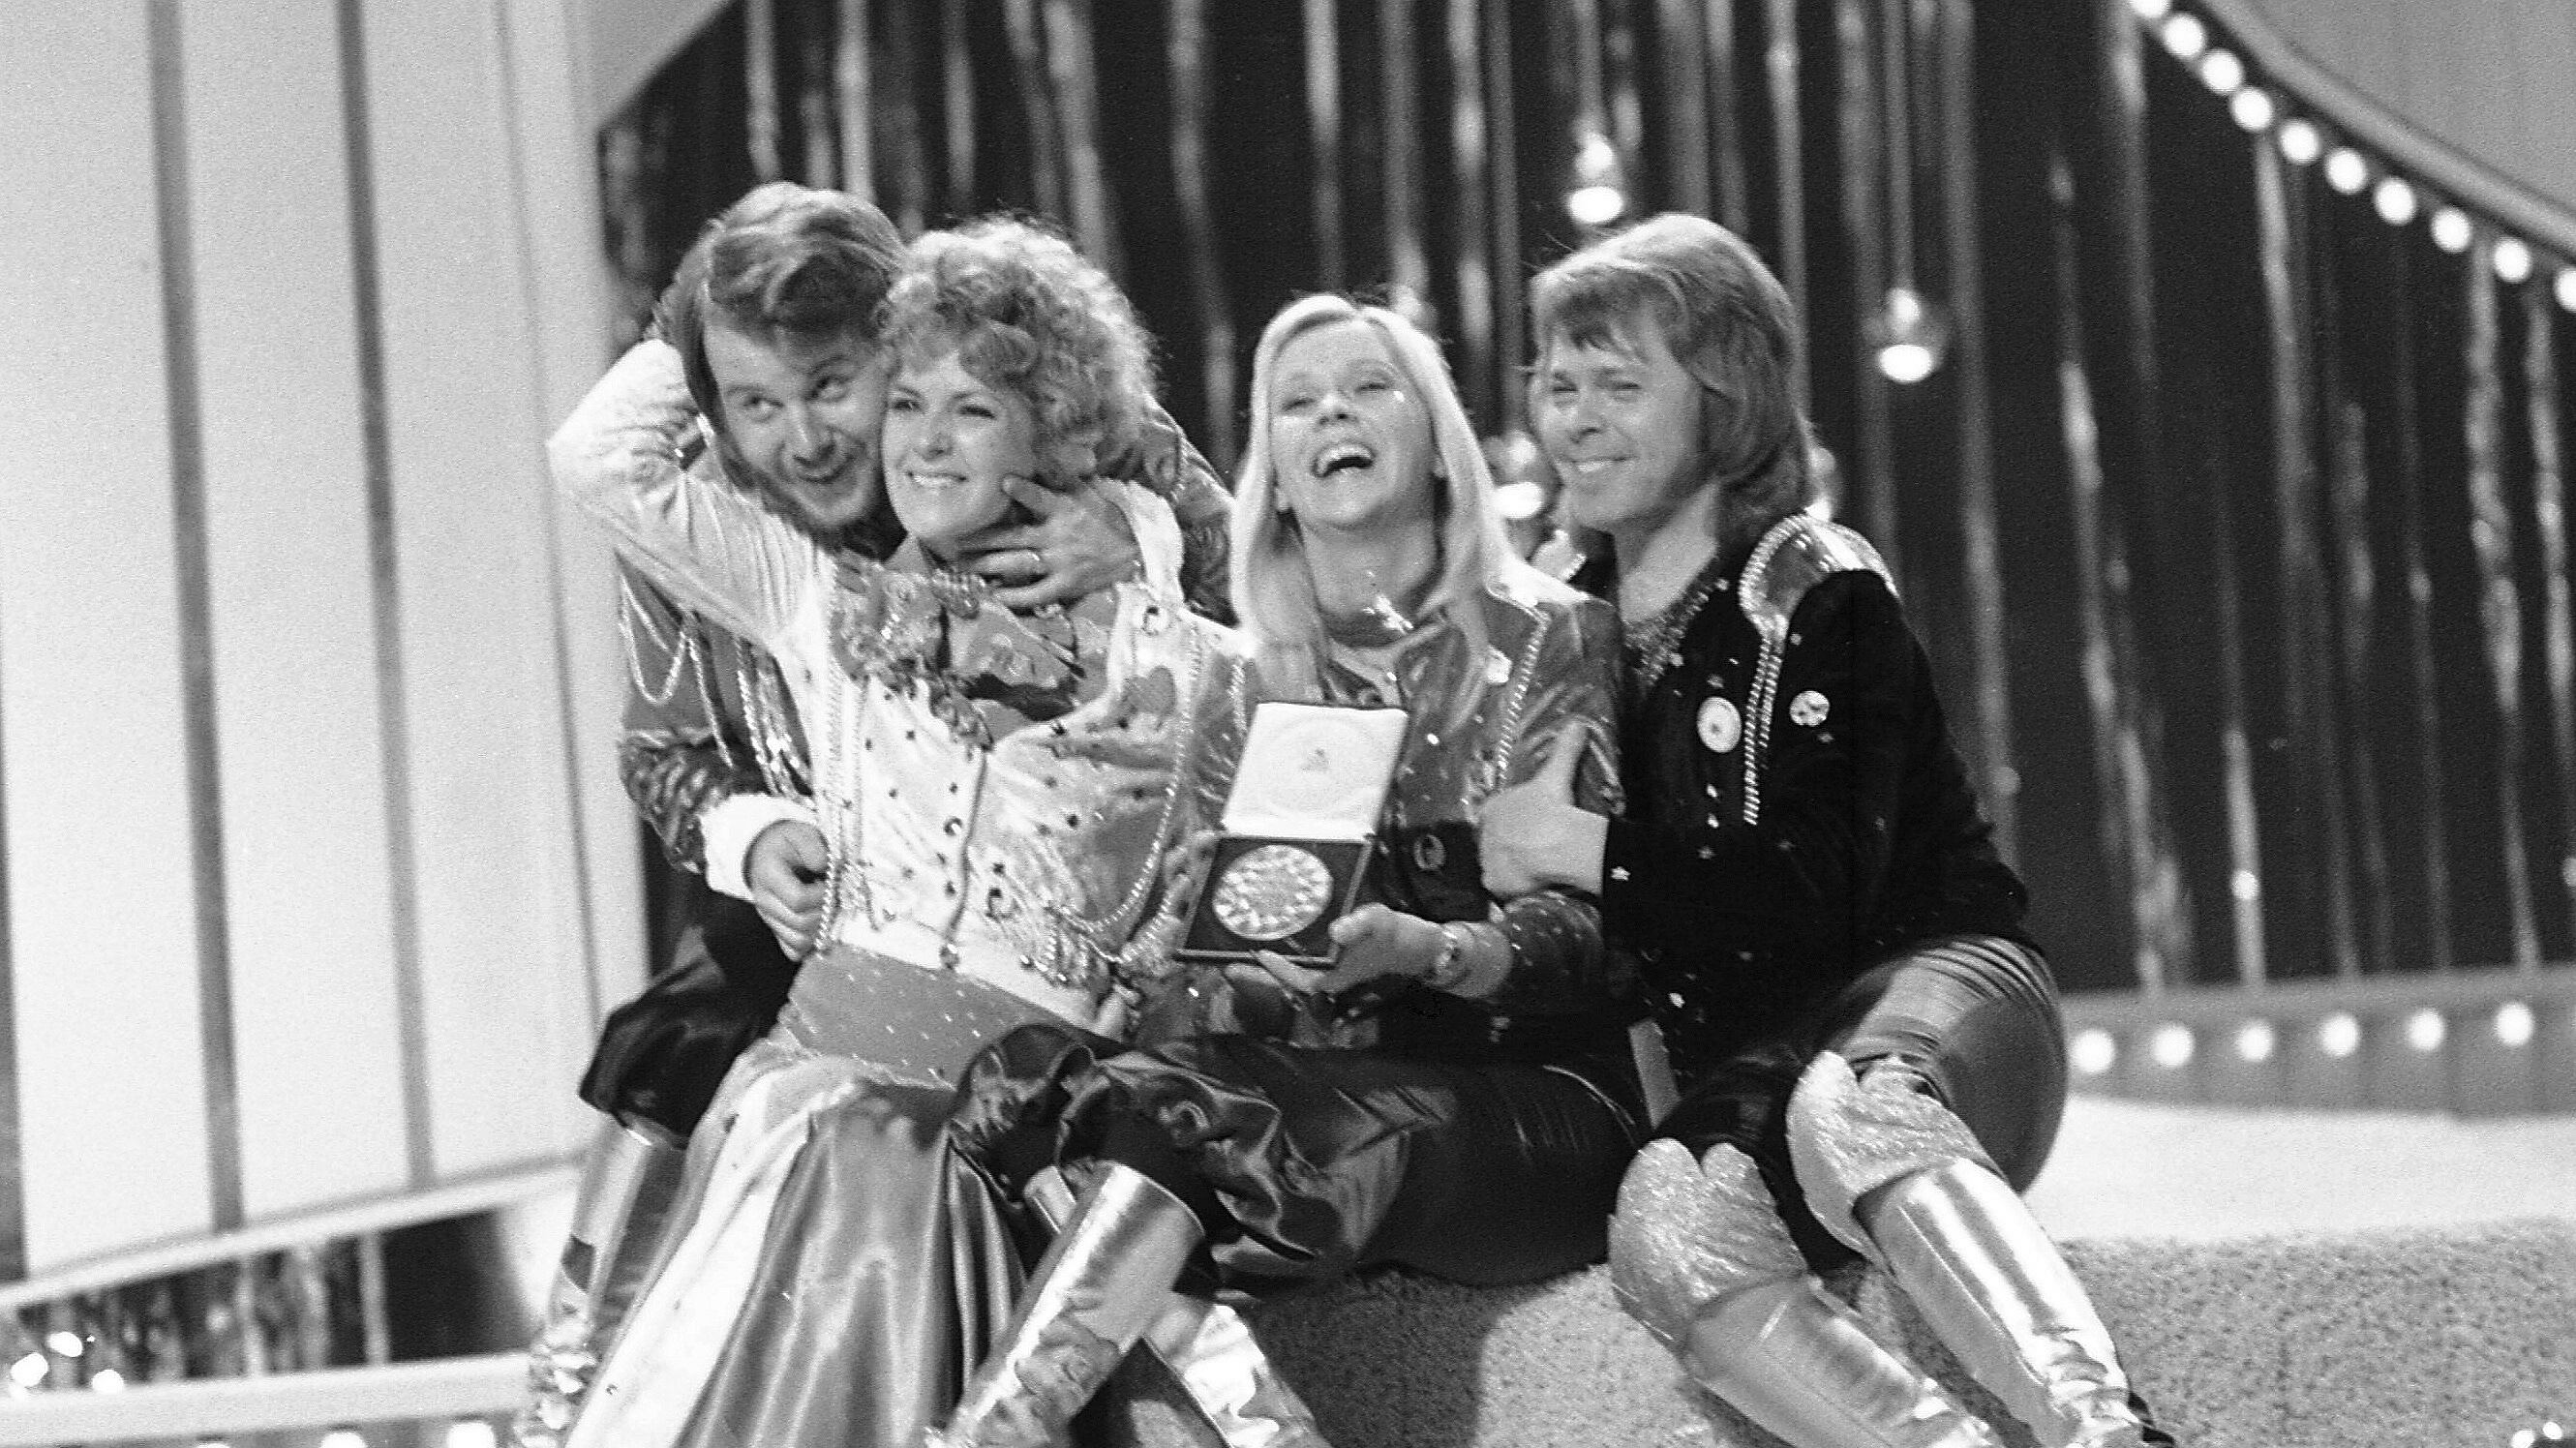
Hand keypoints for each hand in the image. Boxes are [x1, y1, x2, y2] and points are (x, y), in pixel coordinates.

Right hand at [746, 819, 828, 956]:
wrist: (767, 853)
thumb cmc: (788, 843)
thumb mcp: (800, 833)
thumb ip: (813, 847)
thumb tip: (824, 866)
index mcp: (769, 875)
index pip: (797, 899)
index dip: (821, 896)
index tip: (830, 884)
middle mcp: (765, 902)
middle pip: (800, 924)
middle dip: (825, 913)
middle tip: (834, 898)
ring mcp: (770, 919)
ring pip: (798, 942)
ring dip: (820, 930)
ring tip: (827, 910)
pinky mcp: (777, 930)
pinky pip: (793, 951)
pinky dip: (810, 945)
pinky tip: (820, 926)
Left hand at [960, 476, 1141, 610]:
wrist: (1135, 551)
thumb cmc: (1106, 518)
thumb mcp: (1087, 493)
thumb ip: (1061, 481)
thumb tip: (1041, 457)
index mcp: (1063, 510)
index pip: (1040, 497)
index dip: (1022, 490)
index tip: (1002, 482)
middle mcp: (1057, 536)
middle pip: (1012, 538)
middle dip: (981, 540)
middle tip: (953, 541)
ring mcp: (1060, 562)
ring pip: (1016, 565)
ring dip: (987, 566)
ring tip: (962, 567)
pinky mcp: (1065, 584)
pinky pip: (1035, 594)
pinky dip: (1014, 597)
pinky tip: (994, 596)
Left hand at [1249, 904, 1446, 995]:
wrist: (1415, 943)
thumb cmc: (1394, 936)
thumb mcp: (1378, 924)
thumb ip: (1358, 926)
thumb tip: (1336, 931)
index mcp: (1332, 976)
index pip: (1296, 978)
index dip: (1274, 971)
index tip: (1255, 954)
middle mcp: (1324, 974)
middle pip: (1284, 974)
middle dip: (1258, 968)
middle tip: (1228, 953)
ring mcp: (1325, 967)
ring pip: (1289, 965)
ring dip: (1267, 956)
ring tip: (1242, 937)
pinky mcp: (1328, 956)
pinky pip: (1299, 955)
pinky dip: (1284, 945)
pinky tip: (1271, 928)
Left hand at [1478, 730, 1608, 896]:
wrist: (1553, 840)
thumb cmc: (1552, 805)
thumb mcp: (1557, 773)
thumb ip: (1566, 748)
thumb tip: (1578, 722)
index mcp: (1494, 806)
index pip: (1495, 814)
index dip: (1512, 822)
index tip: (1528, 828)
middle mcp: (1484, 832)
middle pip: (1496, 841)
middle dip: (1510, 846)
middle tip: (1534, 852)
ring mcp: (1487, 858)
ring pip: (1497, 864)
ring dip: (1510, 868)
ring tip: (1532, 871)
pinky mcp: (1493, 881)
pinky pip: (1500, 886)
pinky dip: (1510, 888)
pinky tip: (1526, 887)